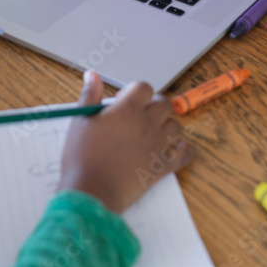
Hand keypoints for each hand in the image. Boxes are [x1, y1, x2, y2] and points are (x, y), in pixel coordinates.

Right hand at [58, 72, 193, 213]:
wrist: (92, 191)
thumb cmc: (82, 157)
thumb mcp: (80, 121)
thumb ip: (89, 95)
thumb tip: (92, 75)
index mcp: (127, 109)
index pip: (144, 87)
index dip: (135, 92)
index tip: (123, 102)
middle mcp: (147, 123)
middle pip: (164, 104)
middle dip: (154, 105)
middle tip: (140, 115)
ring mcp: (158, 145)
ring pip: (176, 126)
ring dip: (167, 126)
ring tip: (152, 132)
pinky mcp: (163, 166)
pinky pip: (185, 155)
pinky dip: (184, 150)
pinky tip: (177, 149)